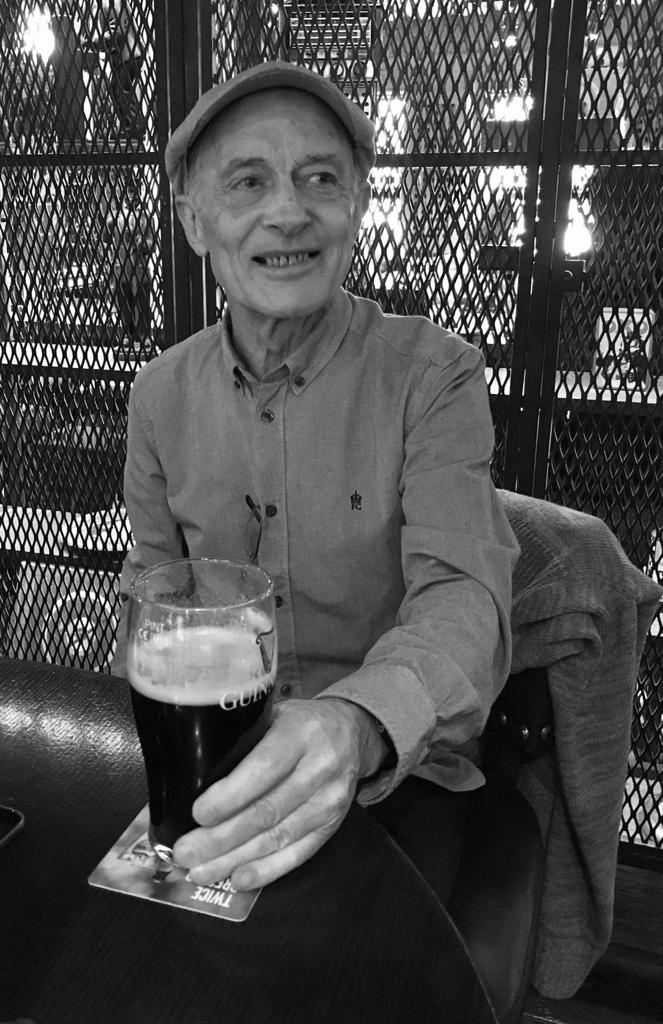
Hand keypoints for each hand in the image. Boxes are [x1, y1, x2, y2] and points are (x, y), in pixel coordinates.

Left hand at [172, 698, 388, 890]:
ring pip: (279, 837)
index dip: (230, 795)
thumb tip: (188, 776)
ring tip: (201, 871)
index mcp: (301, 732)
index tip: (198, 813)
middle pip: (267, 811)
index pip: (264, 768)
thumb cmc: (299, 724)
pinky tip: (239, 877)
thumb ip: (241, 741)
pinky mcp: (333, 824)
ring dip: (235, 859)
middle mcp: (320, 766)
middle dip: (221, 837)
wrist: (350, 732)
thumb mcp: (274, 714)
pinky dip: (267, 870)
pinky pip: (299, 853)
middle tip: (186, 852)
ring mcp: (330, 799)